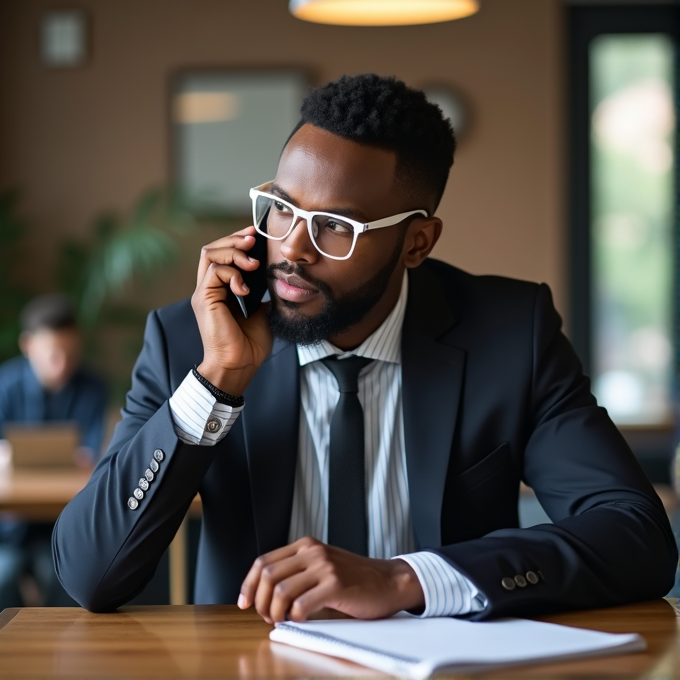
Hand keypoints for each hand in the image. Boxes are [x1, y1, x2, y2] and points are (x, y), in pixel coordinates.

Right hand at [192, 226, 272, 395]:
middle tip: (253, 237)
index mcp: (221, 290)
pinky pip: (214, 272)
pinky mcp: (204, 300)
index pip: (222, 255)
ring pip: (210, 255)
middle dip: (234, 239)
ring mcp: (205, 293)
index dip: (237, 241)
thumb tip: (276, 277)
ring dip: (234, 252)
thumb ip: (263, 292)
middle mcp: (210, 288)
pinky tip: (246, 288)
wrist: (240, 365)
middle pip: (213, 249)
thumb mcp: (262, 311)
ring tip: (252, 262)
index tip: (256, 235)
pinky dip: (232, 274)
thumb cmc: (249, 344)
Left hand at [237, 537, 424, 623]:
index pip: (264, 561)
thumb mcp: (323, 564)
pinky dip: (294, 618)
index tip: (244, 602)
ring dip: (275, 613)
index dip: (248, 584)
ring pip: (281, 592)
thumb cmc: (355, 578)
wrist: (388, 581)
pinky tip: (300, 620)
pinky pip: (301, 605)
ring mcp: (325, 567)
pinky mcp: (336, 585)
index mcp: (306, 545)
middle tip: (267, 616)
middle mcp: (313, 551)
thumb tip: (265, 592)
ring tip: (282, 621)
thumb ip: (298, 570)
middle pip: (269, 576)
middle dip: (261, 602)